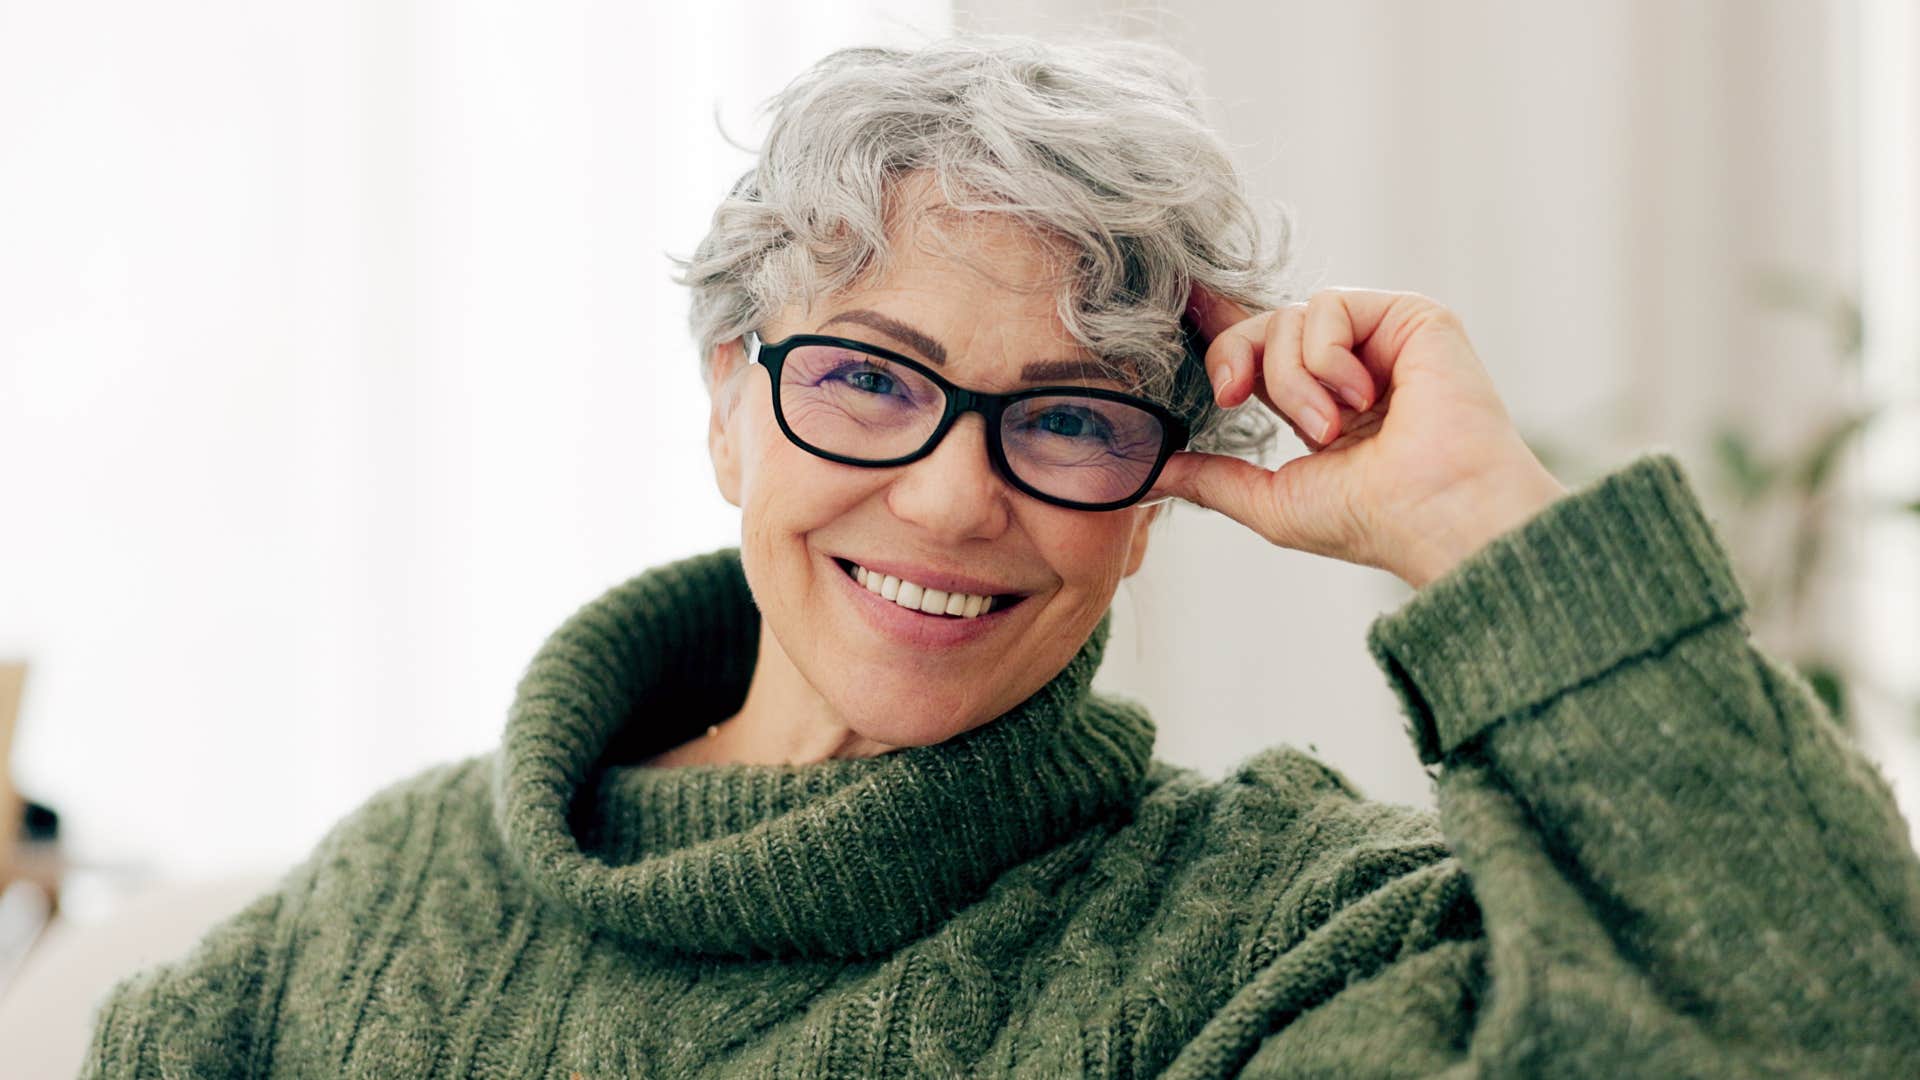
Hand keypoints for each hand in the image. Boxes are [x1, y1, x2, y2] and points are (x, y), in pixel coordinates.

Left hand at [1146, 287, 1568, 588]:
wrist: (1437, 516)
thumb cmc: (1371, 521)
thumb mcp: (1271, 502)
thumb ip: (1211, 480)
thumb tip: (1150, 471)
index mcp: (1321, 404)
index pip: (1259, 351)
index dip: (1218, 331)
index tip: (1176, 311)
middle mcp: (1352, 367)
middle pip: (1263, 325)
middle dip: (1236, 360)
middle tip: (1238, 401)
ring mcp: (1382, 340)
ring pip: (1290, 318)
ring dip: (1292, 380)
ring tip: (1334, 430)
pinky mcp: (1411, 316)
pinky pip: (1329, 305)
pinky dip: (1326, 357)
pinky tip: (1362, 399)